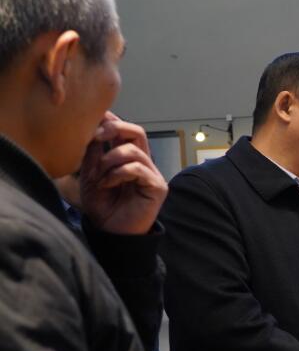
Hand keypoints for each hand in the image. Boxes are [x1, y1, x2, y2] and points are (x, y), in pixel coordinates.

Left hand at [78, 112, 166, 234]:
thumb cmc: (102, 205)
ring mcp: (151, 174)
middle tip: (97, 137)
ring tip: (100, 175)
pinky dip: (118, 174)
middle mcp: (142, 162)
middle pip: (137, 131)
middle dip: (115, 129)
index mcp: (127, 157)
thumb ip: (93, 154)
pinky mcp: (157, 187)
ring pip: (133, 150)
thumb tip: (93, 129)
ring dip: (110, 159)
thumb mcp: (90, 175)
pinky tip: (108, 185)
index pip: (124, 130)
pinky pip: (138, 169)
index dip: (111, 120)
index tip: (92, 117)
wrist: (110, 232)